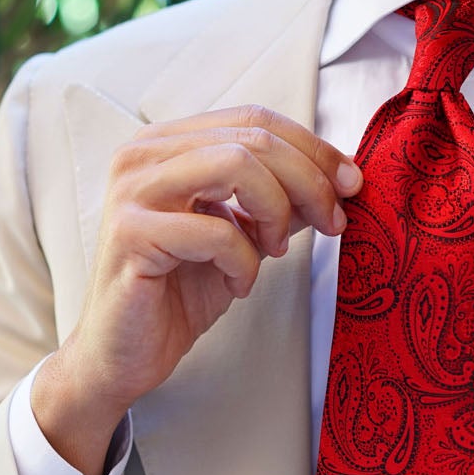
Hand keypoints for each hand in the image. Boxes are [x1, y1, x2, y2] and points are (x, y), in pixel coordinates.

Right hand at [33, 105, 362, 474]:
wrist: (122, 355)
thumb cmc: (178, 294)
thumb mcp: (240, 236)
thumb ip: (276, 201)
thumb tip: (338, 179)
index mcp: (167, 144)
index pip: (254, 119)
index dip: (313, 148)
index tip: (351, 185)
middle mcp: (142, 154)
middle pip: (253, 138)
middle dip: (310, 181)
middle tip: (334, 223)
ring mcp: (131, 190)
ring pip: (237, 165)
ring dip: (276, 211)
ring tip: (276, 252)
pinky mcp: (130, 234)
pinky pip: (216, 231)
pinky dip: (244, 262)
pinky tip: (238, 284)